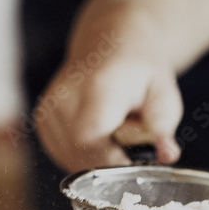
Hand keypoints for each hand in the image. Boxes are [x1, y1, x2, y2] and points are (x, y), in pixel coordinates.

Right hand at [35, 21, 182, 171]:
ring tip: (115, 134)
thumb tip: (166, 154)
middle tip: (130, 144)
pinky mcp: (42, 122)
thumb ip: (163, 128)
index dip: (112, 161)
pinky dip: (87, 155)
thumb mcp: (164, 95)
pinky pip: (66, 156)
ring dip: (100, 159)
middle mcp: (63, 98)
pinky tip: (100, 135)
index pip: (89, 139)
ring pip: (73, 160)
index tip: (135, 163)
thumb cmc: (140, 73)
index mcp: (96, 87)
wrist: (108, 46)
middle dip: (112, 162)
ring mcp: (48, 110)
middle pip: (81, 155)